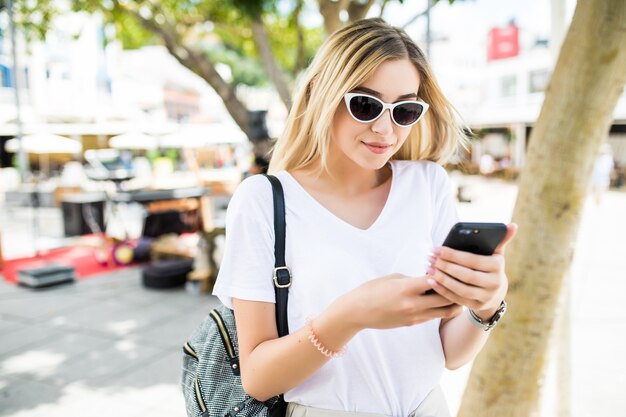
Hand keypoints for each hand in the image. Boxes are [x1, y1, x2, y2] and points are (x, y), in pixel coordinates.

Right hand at [336, 273, 462, 330]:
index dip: (446, 273)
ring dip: (453, 303)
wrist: (357, 312)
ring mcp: (413, 316)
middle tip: (461, 282)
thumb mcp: (392, 278)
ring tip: (458, 294)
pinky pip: (432, 316)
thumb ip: (412, 279)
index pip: (437, 280)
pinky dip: (440, 309)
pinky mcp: (412, 323)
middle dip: (455, 289)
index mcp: (407, 288)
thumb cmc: (371, 290)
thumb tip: (428, 279)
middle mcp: (413, 304)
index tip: (449, 267)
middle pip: (446, 298)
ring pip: (444, 312)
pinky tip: (441, 301)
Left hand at [426, 223, 517, 320]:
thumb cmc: (490, 266)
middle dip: (445, 266)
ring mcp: (486, 297)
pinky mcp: (476, 306)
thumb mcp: (496, 253)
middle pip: (465, 275)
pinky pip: (456, 299)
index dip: (452, 255)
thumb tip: (512, 225)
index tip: (436, 249)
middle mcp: (494, 283)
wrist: (495, 292)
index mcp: (498, 267)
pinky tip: (431, 281)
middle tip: (429, 258)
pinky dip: (442, 290)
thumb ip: (501, 239)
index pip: (472, 260)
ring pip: (460, 289)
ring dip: (442, 278)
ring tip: (428, 268)